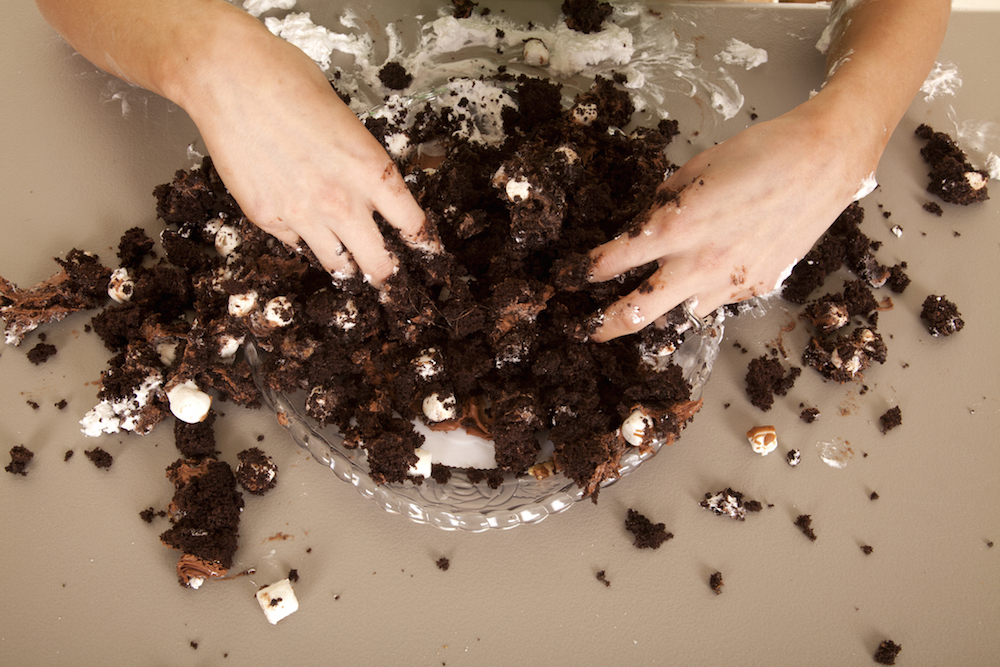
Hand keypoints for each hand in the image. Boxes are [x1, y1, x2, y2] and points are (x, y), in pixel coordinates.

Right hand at [183, 20, 428, 284]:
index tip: (425, 251)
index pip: (412, 224)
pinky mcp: (265, 218)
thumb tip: (364, 181)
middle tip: (387, 273)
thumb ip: (359, 159)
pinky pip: (295, 244)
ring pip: (337, 264)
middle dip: (387, 271)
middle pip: (379, 262)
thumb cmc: (285, 78)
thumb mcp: (344, 117)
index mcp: (370, 169)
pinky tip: (302, 225)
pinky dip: (302, 239)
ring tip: (349, 263)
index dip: (422, 242)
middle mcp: (340, 200)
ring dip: (346, 263)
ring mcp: (301, 214)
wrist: (225, 77)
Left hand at [588, 99, 879, 341]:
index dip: (584, 272)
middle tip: (587, 330)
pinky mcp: (755, 288)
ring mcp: (728, 284)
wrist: (823, 162)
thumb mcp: (695, 170)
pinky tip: (709, 272)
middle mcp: (697, 264)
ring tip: (653, 299)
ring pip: (679, 314)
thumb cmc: (759, 154)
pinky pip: (717, 300)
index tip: (571, 277)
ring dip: (662, 308)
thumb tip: (644, 227)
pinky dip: (703, 292)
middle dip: (604, 325)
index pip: (611, 262)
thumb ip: (664, 205)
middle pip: (636, 313)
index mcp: (674, 229)